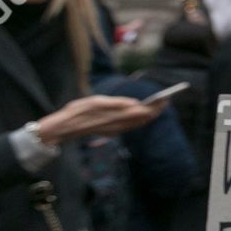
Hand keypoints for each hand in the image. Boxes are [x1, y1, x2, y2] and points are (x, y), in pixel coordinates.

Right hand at [35, 95, 165, 145]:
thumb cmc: (78, 111)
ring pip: (138, 124)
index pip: (142, 111)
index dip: (155, 106)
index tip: (166, 98)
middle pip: (143, 119)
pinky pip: (131, 127)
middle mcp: (118, 125)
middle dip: (156, 110)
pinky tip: (143, 115)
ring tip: (158, 106)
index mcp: (116, 116)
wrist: (64, 128)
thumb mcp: (95, 101)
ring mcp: (115, 130)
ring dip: (149, 115)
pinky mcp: (112, 132)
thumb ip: (116, 102)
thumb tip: (135, 103)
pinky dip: (141, 120)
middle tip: (166, 101)